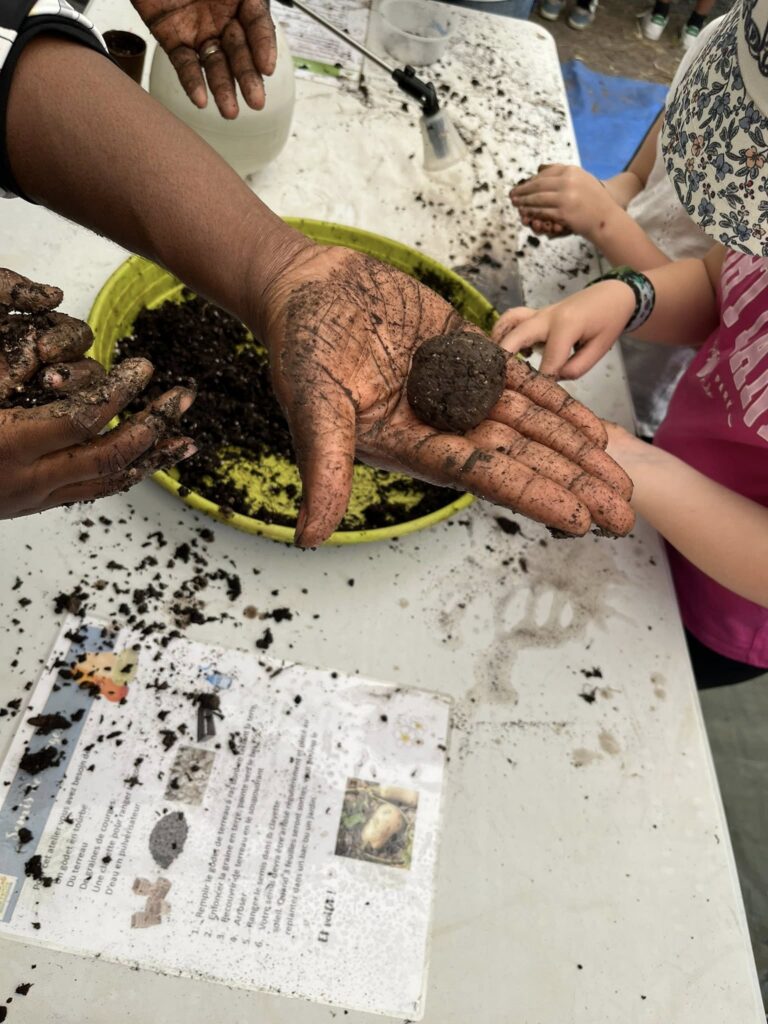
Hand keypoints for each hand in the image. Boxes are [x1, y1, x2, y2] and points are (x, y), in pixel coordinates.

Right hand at [0, 359, 197, 518]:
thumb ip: (7, 378)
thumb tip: (47, 352)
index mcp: (12, 445)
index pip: (82, 420)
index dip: (119, 393)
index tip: (144, 368)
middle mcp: (33, 479)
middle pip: (110, 455)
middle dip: (154, 425)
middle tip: (184, 397)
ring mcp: (37, 498)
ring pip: (109, 481)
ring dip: (153, 459)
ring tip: (186, 443)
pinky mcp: (37, 506)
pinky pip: (94, 491)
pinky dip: (128, 474)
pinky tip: (148, 462)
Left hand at [131, 0, 274, 117]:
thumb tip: (258, 9)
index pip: (258, 25)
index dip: (263, 46)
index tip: (267, 67)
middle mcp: (222, 16)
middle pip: (239, 52)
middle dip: (248, 77)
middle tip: (256, 102)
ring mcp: (198, 29)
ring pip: (214, 64)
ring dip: (224, 89)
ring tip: (230, 112)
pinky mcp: (172, 38)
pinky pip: (184, 64)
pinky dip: (192, 82)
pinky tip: (201, 99)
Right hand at [255, 245, 634, 545]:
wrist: (310, 286)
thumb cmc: (303, 344)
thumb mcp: (313, 406)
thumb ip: (323, 468)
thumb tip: (309, 538)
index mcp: (412, 446)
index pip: (484, 476)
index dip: (533, 495)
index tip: (579, 519)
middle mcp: (442, 427)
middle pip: (520, 459)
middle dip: (571, 485)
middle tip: (623, 514)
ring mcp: (458, 391)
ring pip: (529, 425)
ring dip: (574, 450)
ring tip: (619, 475)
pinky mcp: (467, 355)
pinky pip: (520, 383)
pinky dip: (556, 402)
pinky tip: (591, 427)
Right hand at [492, 280, 634, 379]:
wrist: (612, 294)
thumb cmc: (609, 321)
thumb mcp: (600, 348)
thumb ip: (576, 367)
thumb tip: (552, 378)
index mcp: (566, 326)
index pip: (548, 361)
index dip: (544, 380)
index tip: (540, 394)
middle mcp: (547, 317)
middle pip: (517, 336)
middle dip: (505, 358)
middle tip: (496, 380)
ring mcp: (539, 313)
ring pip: (509, 321)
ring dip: (498, 340)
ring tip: (493, 362)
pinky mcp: (536, 314)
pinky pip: (513, 319)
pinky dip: (504, 331)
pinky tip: (509, 351)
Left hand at [511, 164, 617, 240]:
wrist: (606, 218)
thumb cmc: (594, 200)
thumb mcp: (582, 179)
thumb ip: (563, 174)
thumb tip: (540, 169)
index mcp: (571, 171)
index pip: (545, 173)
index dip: (531, 180)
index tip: (523, 185)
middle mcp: (568, 182)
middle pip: (538, 185)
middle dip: (523, 190)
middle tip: (512, 194)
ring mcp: (565, 197)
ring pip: (538, 199)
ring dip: (524, 202)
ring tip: (515, 204)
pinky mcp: (564, 213)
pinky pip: (542, 212)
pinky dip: (531, 213)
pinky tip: (525, 213)